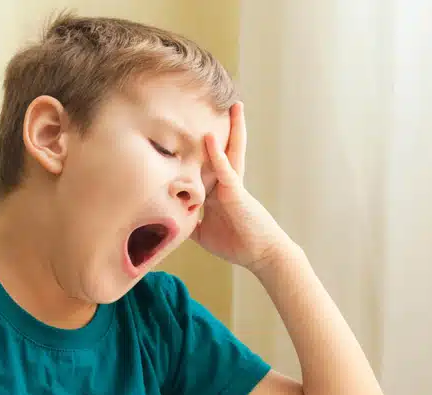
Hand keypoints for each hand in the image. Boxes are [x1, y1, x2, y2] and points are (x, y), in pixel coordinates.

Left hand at [192, 102, 291, 273]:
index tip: (194, 127)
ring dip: (232, 129)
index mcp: (219, 191)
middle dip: (224, 128)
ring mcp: (232, 185)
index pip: (209, 163)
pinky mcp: (236, 193)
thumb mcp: (204, 233)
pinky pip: (226, 170)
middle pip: (223, 150)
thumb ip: (189, 222)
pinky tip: (211, 138)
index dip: (204, 146)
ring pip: (230, 152)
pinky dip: (217, 155)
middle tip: (222, 103)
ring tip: (234, 106)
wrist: (261, 255)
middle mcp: (226, 183)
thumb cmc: (237, 243)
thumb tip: (170, 220)